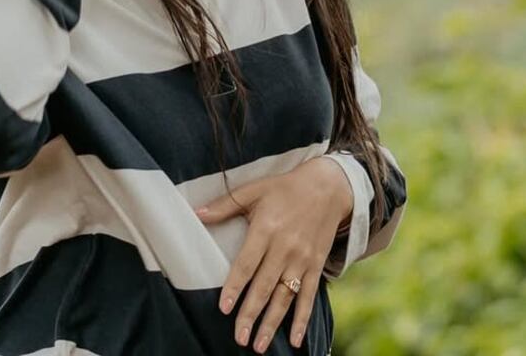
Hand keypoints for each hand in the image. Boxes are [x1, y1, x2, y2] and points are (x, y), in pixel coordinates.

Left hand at [195, 156, 353, 352]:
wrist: (329, 186)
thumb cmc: (285, 188)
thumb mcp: (254, 189)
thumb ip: (225, 204)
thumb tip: (196, 213)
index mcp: (266, 229)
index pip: (247, 264)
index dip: (235, 287)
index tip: (224, 308)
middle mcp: (285, 247)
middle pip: (264, 286)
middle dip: (251, 314)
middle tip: (239, 338)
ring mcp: (302, 259)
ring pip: (285, 297)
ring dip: (272, 323)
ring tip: (259, 346)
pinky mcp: (316, 265)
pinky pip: (309, 296)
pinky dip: (302, 319)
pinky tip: (295, 340)